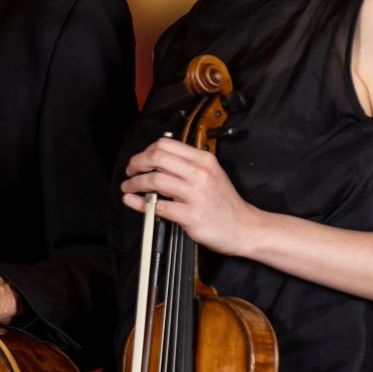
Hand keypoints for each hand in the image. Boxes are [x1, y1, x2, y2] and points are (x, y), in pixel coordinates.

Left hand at [120, 136, 262, 254]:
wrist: (244, 227)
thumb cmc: (225, 203)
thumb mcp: (211, 174)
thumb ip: (187, 166)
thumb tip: (156, 161)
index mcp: (203, 160)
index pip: (166, 145)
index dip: (146, 151)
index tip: (139, 160)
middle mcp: (200, 173)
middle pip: (157, 158)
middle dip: (136, 164)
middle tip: (130, 172)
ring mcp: (196, 194)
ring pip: (155, 180)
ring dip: (135, 183)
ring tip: (128, 187)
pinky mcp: (191, 215)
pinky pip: (158, 206)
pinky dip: (140, 203)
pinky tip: (134, 202)